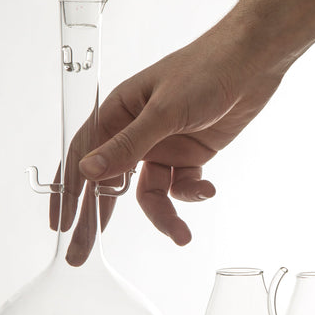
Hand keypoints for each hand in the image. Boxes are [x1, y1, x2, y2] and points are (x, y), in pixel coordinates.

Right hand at [50, 20, 284, 263]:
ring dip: (165, 214)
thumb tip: (87, 171)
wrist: (253, 61)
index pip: (83, 156)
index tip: (61, 224)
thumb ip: (128, 145)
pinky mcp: (189, 155)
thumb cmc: (204, 70)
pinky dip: (193, 193)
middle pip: (110, 182)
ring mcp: (163, 147)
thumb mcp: (164, 110)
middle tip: (83, 253)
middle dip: (99, 218)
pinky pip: (182, 186)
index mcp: (118, 114)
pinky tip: (208, 189)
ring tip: (180, 235)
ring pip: (151, 192)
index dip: (69, 191)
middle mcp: (136, 133)